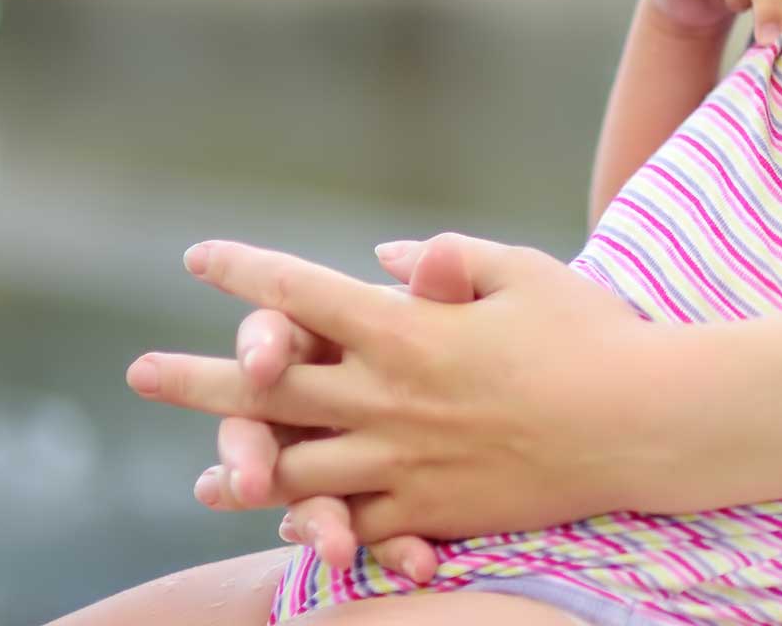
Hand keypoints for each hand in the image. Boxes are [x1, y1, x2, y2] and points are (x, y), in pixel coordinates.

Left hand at [128, 236, 653, 564]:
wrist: (642, 421)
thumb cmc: (592, 333)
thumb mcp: (523, 270)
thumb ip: (448, 258)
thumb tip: (386, 255)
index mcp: (407, 329)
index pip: (303, 292)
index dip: (244, 271)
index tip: (198, 258)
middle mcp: (389, 398)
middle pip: (269, 389)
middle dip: (198, 378)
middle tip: (139, 374)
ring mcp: (405, 462)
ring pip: (296, 468)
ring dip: (239, 465)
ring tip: (203, 474)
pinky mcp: (432, 512)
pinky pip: (354, 524)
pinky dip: (316, 523)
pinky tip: (290, 525)